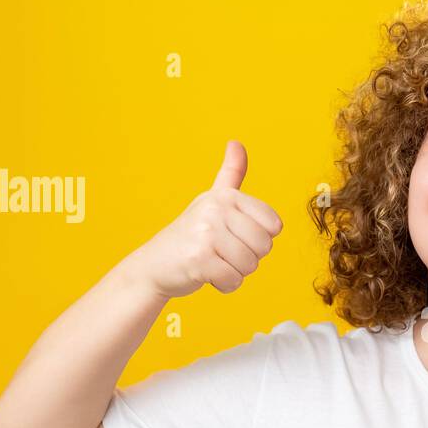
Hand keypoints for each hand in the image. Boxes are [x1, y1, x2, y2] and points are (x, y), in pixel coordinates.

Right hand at [126, 140, 282, 298]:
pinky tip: (208, 275)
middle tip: (224, 252)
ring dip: (236, 272)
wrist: (154, 264)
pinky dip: (225, 285)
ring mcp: (206, 233)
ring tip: (215, 262)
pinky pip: (234, 280)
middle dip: (249, 257)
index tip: (236, 234)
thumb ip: (230, 174)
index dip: (260, 238)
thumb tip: (236, 143)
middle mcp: (216, 209)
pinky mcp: (199, 259)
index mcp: (226, 196)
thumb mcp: (212, 199)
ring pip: (250, 265)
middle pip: (264, 246)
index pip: (274, 224)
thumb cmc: (191, 233)